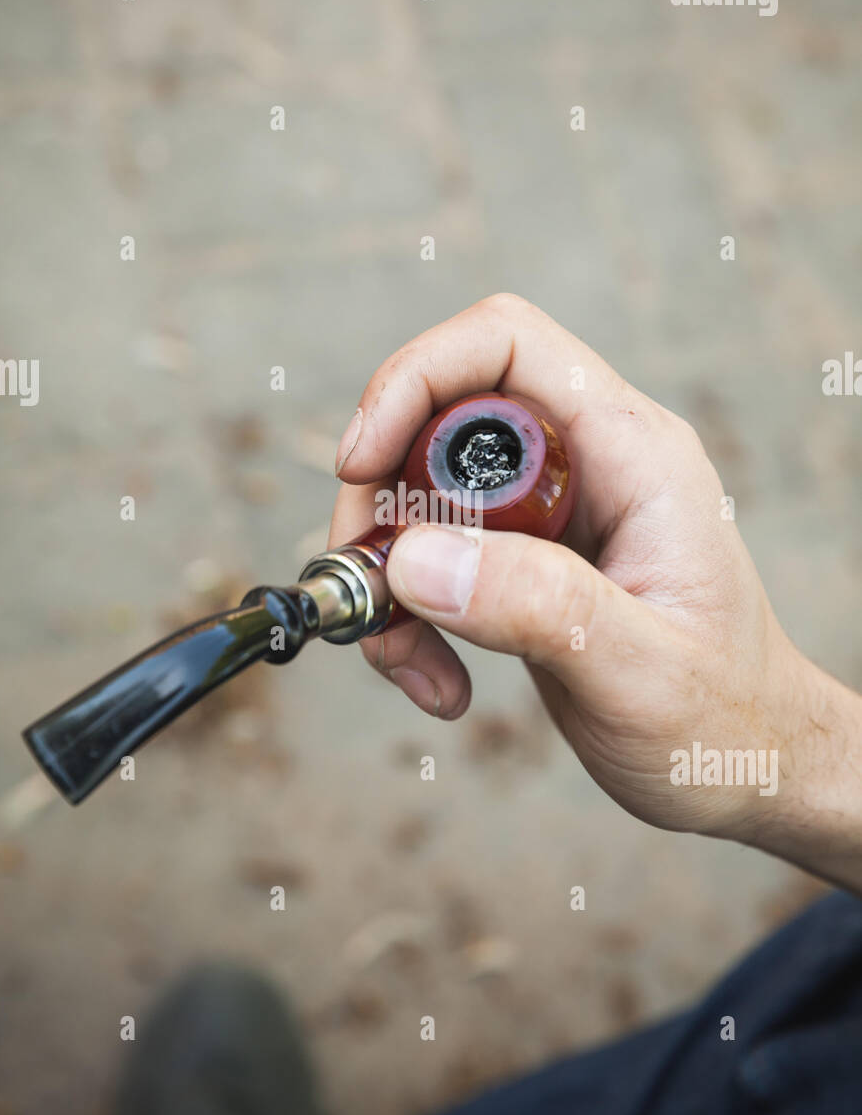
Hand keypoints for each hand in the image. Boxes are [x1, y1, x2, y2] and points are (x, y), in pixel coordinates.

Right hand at [330, 295, 861, 884]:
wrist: (754, 768)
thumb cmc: (724, 722)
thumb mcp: (639, 672)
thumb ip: (538, 607)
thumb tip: (416, 560)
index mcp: (634, 454)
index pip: (506, 346)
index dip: (415, 379)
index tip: (360, 463)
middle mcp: (591, 464)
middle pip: (442, 416)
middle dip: (381, 497)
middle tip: (366, 586)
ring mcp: (555, 512)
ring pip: (424, 492)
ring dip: (389, 572)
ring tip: (406, 661)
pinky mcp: (528, 561)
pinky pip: (437, 557)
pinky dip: (412, 614)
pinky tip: (439, 682)